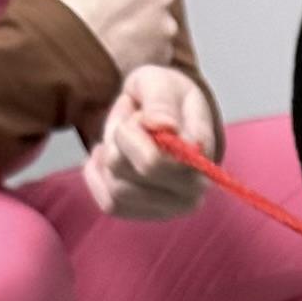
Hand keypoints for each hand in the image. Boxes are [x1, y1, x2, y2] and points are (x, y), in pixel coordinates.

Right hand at [21, 0, 177, 77]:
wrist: (55, 58)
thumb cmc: (54, 4)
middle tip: (91, 8)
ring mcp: (164, 28)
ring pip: (148, 19)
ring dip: (129, 22)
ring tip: (98, 32)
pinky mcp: (160, 58)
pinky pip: (148, 47)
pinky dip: (133, 48)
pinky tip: (108, 49)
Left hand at [84, 66, 214, 218]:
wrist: (166, 115)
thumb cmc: (166, 98)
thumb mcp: (161, 84)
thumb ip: (162, 102)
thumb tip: (164, 126)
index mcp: (201, 163)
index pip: (151, 163)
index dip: (131, 132)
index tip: (139, 115)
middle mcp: (191, 195)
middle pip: (124, 173)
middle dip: (118, 142)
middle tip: (131, 124)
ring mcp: (169, 210)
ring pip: (116, 189)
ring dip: (110, 157)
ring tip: (124, 140)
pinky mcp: (146, 216)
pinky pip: (108, 203)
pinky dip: (100, 177)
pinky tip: (110, 157)